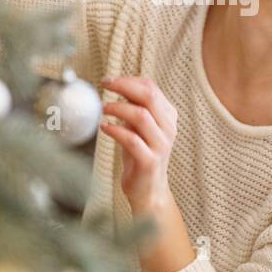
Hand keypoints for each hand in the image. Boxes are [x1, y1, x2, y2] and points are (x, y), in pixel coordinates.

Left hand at [98, 75, 177, 216]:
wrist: (148, 191)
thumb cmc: (140, 155)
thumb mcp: (139, 128)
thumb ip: (134, 108)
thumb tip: (118, 87)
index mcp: (168, 116)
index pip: (152, 88)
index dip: (129, 80)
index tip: (109, 80)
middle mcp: (168, 128)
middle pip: (150, 97)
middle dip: (124, 86)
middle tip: (105, 85)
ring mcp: (161, 145)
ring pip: (141, 116)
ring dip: (118, 108)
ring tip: (103, 109)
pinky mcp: (149, 161)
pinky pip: (131, 139)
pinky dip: (115, 130)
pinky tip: (104, 127)